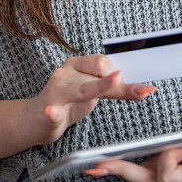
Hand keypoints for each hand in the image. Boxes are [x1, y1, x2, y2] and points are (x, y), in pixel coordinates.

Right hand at [24, 54, 156, 144]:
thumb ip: (112, 88)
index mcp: (77, 64)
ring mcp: (56, 90)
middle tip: (140, 92)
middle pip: (98, 68)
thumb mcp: (91, 93)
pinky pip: (52, 110)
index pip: (104, 61)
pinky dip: (54, 112)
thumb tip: (143, 87)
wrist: (35, 120)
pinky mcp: (46, 110)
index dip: (126, 72)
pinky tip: (53, 112)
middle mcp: (66, 72)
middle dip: (120, 82)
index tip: (146, 83)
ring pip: (83, 88)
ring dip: (100, 86)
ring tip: (115, 81)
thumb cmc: (66, 103)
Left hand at [85, 132, 181, 181]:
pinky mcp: (172, 175)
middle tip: (96, 166)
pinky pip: (149, 170)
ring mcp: (175, 181)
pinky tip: (134, 156)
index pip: (167, 177)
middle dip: (121, 170)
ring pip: (144, 176)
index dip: (168, 160)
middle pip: (145, 181)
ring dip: (127, 165)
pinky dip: (139, 161)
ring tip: (113, 159)